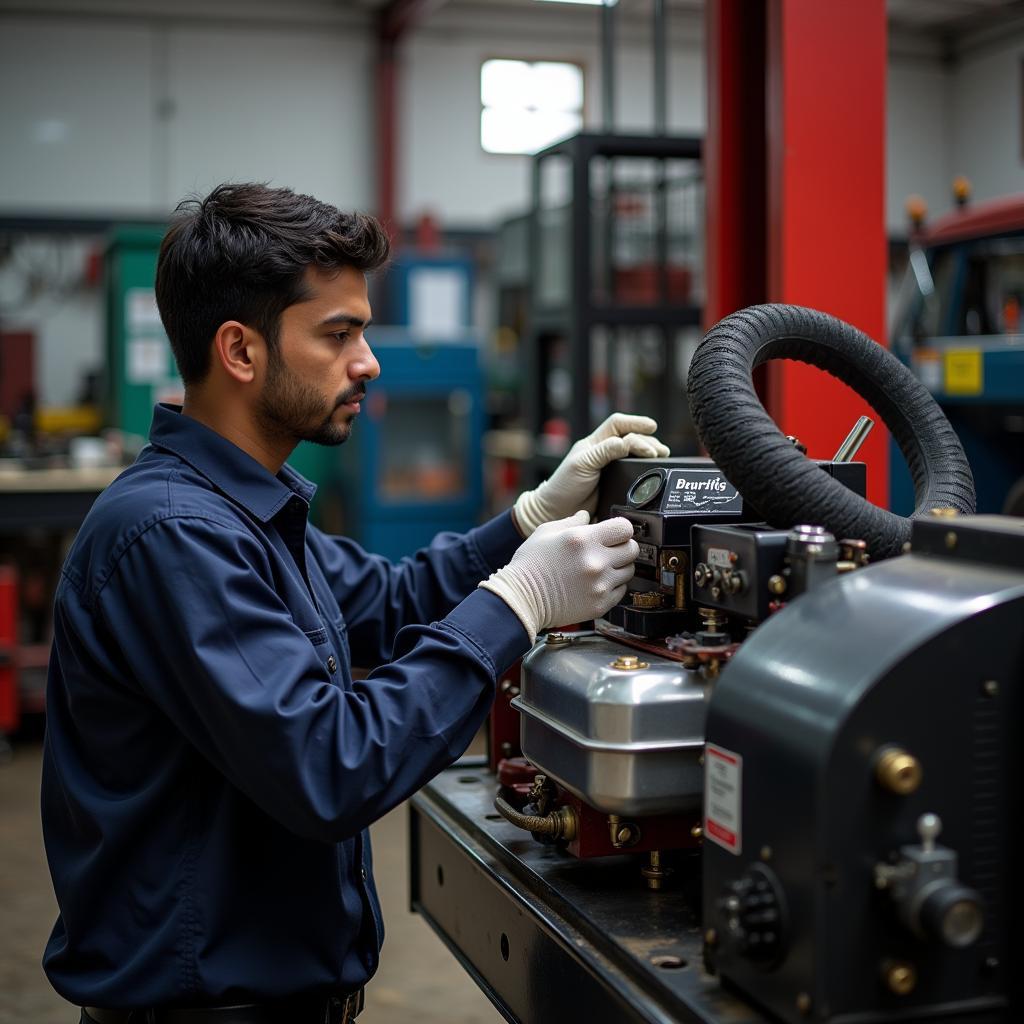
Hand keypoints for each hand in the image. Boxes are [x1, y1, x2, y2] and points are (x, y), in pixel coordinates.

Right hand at [480, 511, 638, 641]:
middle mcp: (595, 561)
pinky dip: (612, 586)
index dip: (621, 529)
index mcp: (582, 539)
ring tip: (600, 568)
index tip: (614, 533)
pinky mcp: (600, 604)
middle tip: (609, 550)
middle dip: (623, 547)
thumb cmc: (530, 565)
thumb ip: (571, 521)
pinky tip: (596, 583)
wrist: (522, 599)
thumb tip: (587, 516)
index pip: (625, 528)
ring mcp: (599, 585)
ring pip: (629, 570)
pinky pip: (621, 591)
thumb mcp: (545, 532)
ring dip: (618, 567)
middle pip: (632, 549)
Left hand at [513, 413, 668, 535]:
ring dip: (649, 453)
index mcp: (594, 443)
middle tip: (660, 451)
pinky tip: (653, 471)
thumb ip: (604, 451)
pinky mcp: (616, 484)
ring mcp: (611, 469)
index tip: (651, 427)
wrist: (558, 512)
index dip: (635, 423)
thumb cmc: (564, 486)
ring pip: (635, 454)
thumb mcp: (583, 463)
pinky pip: (634, 473)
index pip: (617, 425)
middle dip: (648, 441)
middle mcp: (604, 453)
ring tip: (662, 457)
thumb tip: (627, 442)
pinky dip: (645, 470)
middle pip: (631, 438)